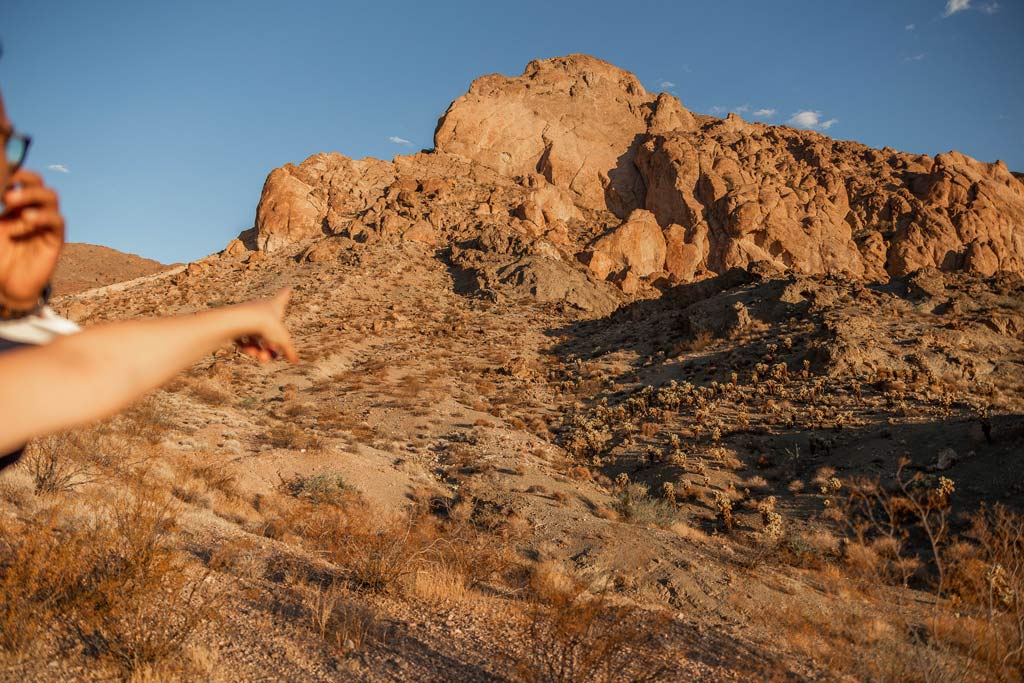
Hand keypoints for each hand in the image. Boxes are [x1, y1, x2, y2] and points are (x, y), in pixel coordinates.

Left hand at [0, 169, 64, 308]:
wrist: (5, 287)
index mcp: (13, 207)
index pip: (20, 180)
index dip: (14, 172)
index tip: (0, 172)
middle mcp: (31, 211)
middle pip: (38, 183)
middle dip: (24, 180)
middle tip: (4, 190)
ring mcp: (44, 224)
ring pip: (50, 197)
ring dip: (32, 195)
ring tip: (11, 202)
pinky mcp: (55, 239)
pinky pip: (57, 221)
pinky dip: (43, 216)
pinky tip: (26, 221)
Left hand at [235, 288, 298, 362]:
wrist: (242, 321)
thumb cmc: (266, 325)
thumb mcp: (282, 340)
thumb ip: (288, 350)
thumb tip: (296, 361)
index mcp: (274, 305)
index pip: (283, 297)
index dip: (286, 294)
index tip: (288, 287)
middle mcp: (260, 307)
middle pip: (268, 326)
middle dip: (271, 343)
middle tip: (273, 354)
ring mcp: (247, 316)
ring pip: (256, 337)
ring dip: (260, 351)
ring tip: (263, 358)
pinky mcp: (235, 325)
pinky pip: (244, 340)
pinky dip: (249, 349)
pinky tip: (253, 354)